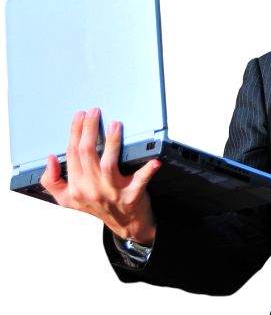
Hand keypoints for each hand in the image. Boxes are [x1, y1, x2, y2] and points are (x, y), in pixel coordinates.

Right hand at [41, 107, 160, 246]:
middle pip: (87, 154)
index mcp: (75, 188)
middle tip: (93, 113)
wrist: (125, 225)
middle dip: (89, 129)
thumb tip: (49, 159)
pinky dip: (147, 170)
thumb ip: (52, 182)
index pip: (72, 154)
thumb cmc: (98, 207)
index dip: (75, 132)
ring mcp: (112, 192)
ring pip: (108, 163)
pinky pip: (140, 180)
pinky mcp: (132, 195)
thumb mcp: (68, 200)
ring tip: (114, 125)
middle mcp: (92, 189)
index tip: (79, 116)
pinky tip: (153, 161)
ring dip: (111, 143)